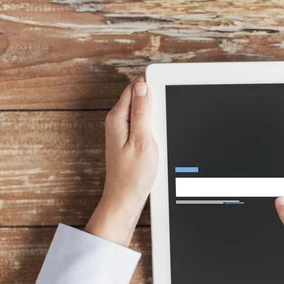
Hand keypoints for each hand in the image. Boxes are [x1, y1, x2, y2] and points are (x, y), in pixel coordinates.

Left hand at [85, 77, 158, 246]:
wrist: (126, 198)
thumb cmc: (133, 175)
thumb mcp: (142, 141)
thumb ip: (142, 112)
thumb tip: (142, 86)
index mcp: (118, 117)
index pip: (135, 86)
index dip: (153, 86)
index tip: (165, 95)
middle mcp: (117, 121)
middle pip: (140, 97)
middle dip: (155, 103)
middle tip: (162, 124)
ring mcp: (122, 130)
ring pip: (143, 111)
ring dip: (156, 118)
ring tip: (159, 136)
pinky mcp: (129, 139)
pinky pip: (144, 124)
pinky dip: (154, 129)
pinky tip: (157, 143)